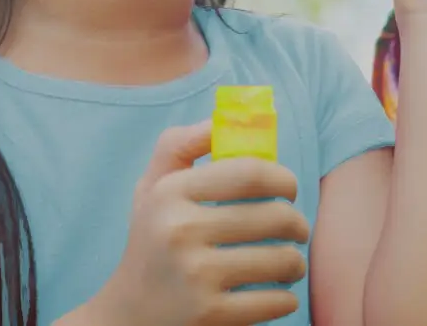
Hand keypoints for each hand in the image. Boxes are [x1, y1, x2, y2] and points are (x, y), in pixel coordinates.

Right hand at [90, 122, 310, 325]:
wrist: (127, 316)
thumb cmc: (151, 242)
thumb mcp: (151, 188)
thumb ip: (179, 146)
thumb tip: (219, 120)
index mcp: (170, 193)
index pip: (249, 173)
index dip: (283, 178)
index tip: (290, 188)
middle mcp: (180, 231)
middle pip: (274, 217)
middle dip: (299, 224)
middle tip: (298, 230)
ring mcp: (196, 276)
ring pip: (281, 261)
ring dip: (296, 263)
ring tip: (291, 263)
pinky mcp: (210, 316)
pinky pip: (275, 301)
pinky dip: (286, 299)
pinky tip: (278, 294)